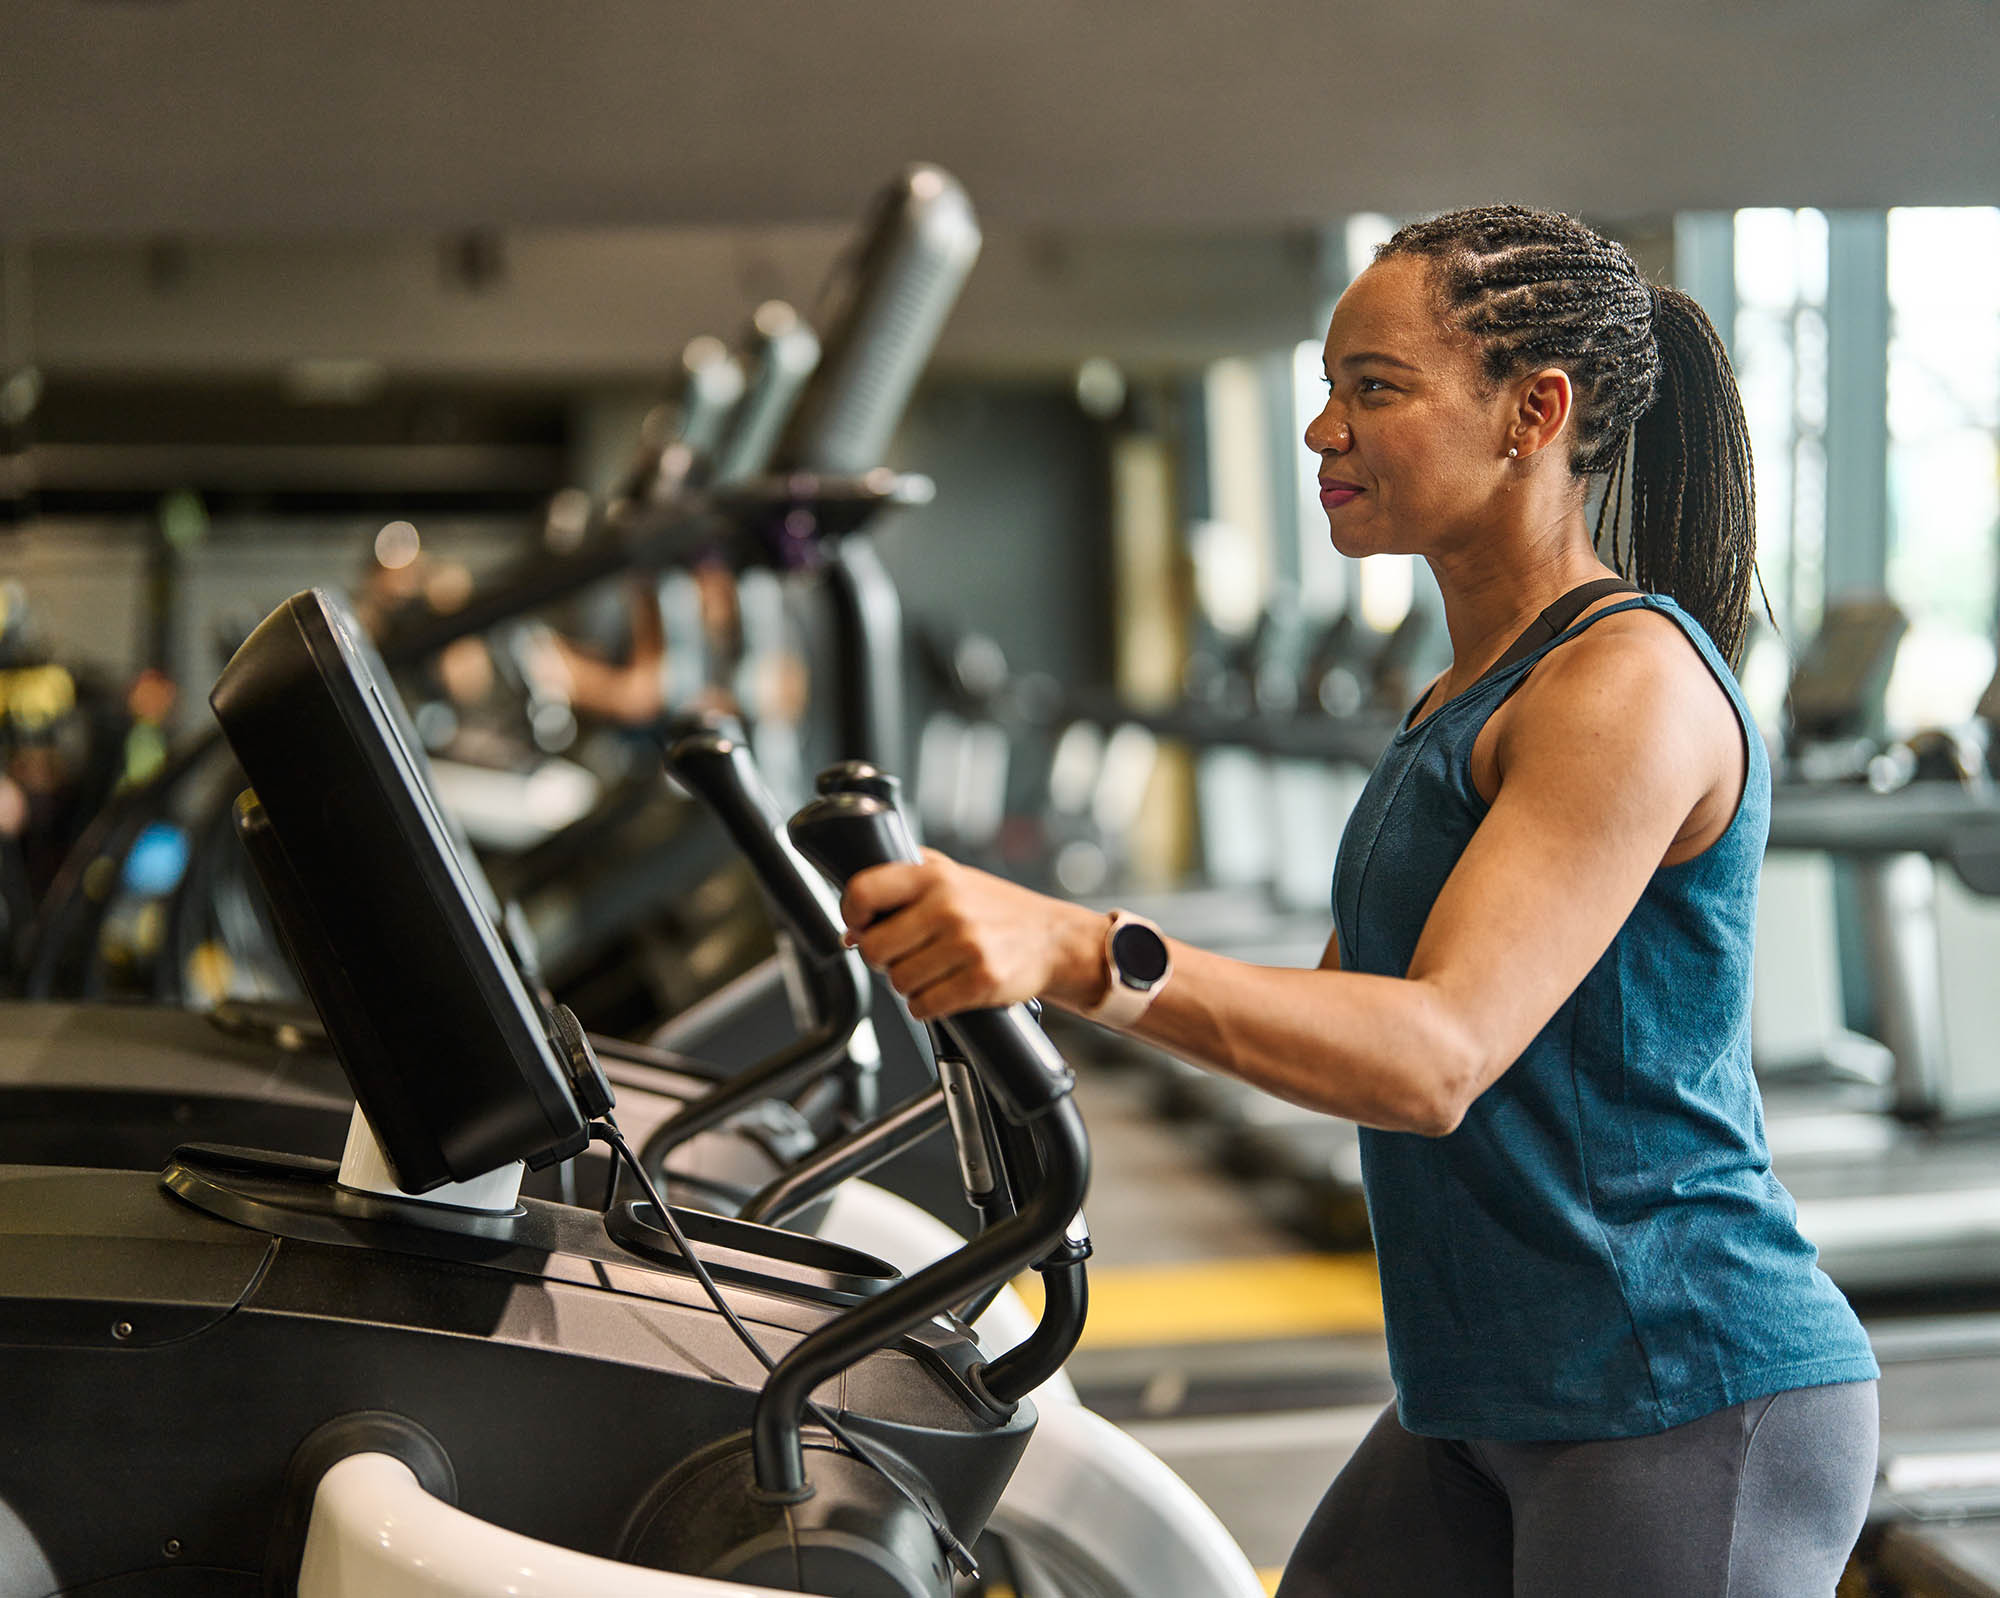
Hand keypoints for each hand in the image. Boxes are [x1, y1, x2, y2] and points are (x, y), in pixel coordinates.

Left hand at [839, 851, 1106, 1020]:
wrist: (1054, 938)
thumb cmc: (998, 908)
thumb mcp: (952, 876)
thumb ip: (901, 886)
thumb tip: (851, 930)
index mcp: (935, 876)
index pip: (864, 891)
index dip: (852, 914)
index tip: (859, 925)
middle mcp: (948, 906)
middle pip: (874, 948)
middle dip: (882, 959)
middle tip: (902, 955)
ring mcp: (966, 944)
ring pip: (898, 982)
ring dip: (908, 984)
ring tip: (932, 971)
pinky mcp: (980, 980)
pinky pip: (924, 1006)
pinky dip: (927, 1005)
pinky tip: (943, 990)